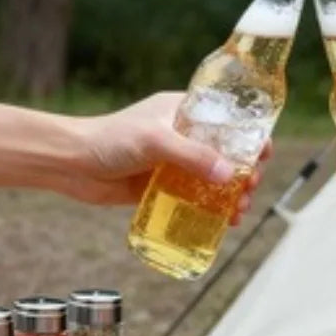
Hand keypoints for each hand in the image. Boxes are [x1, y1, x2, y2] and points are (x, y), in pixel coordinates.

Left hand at [63, 92, 267, 217]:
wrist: (71, 163)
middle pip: (226, 155)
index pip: (228, 120)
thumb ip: (192, 157)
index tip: (263, 156)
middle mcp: (182, 136)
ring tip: (238, 213)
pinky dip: (211, 212)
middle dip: (244, 174)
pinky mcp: (162, 188)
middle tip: (248, 190)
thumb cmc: (109, 140)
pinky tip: (222, 224)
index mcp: (184, 112)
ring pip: (213, 181)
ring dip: (231, 197)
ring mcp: (173, 164)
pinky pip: (194, 200)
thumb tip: (228, 176)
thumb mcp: (155, 141)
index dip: (250, 137)